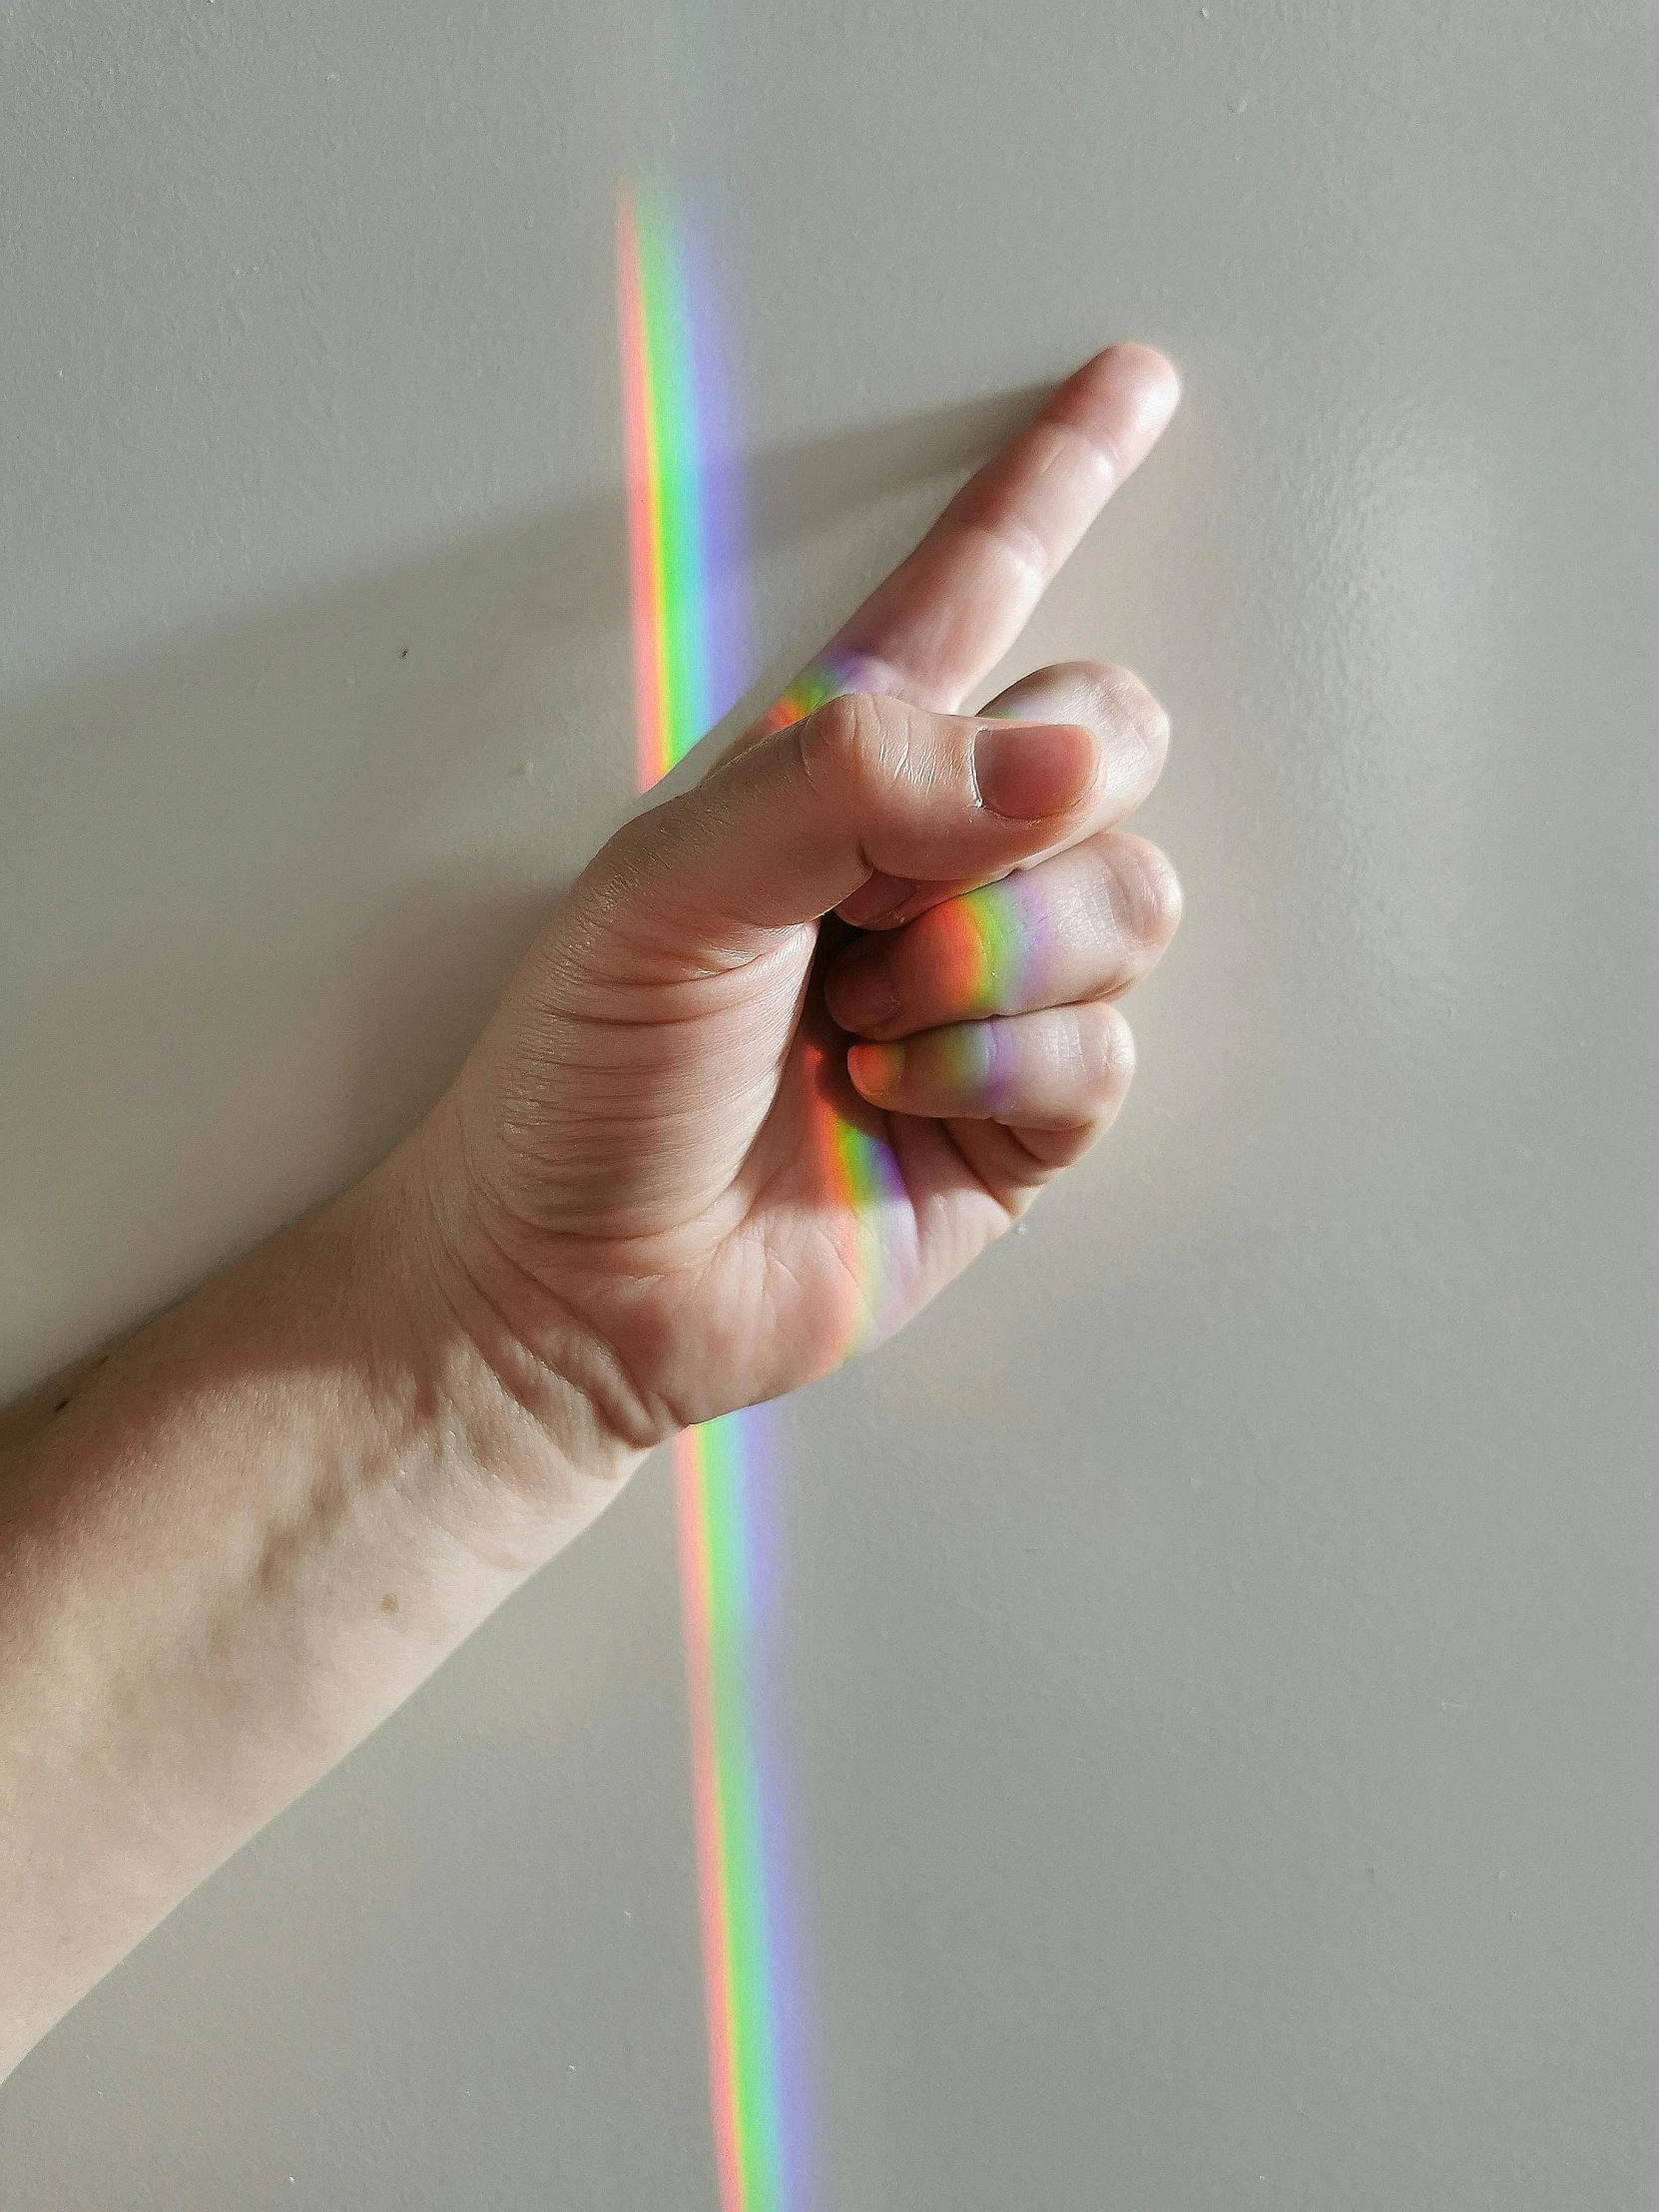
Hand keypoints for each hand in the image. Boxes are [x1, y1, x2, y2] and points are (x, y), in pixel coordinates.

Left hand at [417, 344, 1182, 1447]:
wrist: (574, 1287)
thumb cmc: (582, 1076)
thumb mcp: (671, 891)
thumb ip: (852, 783)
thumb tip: (1059, 756)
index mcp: (837, 771)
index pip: (971, 590)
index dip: (1052, 485)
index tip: (1130, 383)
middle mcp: (935, 862)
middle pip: (1111, 733)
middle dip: (1024, 811)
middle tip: (880, 906)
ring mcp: (997, 988)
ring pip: (1133, 900)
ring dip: (994, 965)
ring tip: (858, 1022)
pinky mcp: (1029, 1110)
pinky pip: (1110, 1049)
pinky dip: (998, 1068)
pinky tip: (893, 1092)